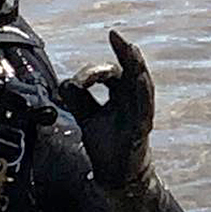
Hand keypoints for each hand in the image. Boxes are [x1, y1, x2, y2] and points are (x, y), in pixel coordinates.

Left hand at [58, 30, 153, 188]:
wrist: (115, 175)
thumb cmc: (106, 143)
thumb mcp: (86, 115)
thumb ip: (77, 97)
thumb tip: (66, 82)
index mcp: (120, 95)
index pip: (111, 73)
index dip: (96, 69)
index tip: (80, 79)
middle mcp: (132, 100)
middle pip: (132, 71)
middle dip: (124, 52)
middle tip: (116, 36)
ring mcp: (140, 113)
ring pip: (142, 84)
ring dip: (136, 66)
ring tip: (131, 50)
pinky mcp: (141, 128)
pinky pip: (144, 107)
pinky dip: (142, 92)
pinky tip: (138, 80)